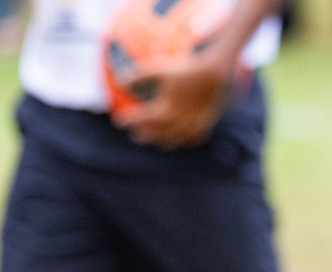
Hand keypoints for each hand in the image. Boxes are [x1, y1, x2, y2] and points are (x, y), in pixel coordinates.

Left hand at [111, 49, 235, 148]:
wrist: (214, 75)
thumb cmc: (184, 71)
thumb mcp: (159, 69)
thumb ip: (138, 76)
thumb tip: (120, 82)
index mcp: (163, 111)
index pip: (140, 119)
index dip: (127, 120)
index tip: (118, 120)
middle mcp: (175, 124)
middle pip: (155, 134)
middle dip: (142, 134)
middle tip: (134, 134)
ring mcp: (190, 128)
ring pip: (172, 140)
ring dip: (160, 141)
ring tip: (155, 139)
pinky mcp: (203, 127)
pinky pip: (191, 140)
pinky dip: (182, 141)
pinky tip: (179, 138)